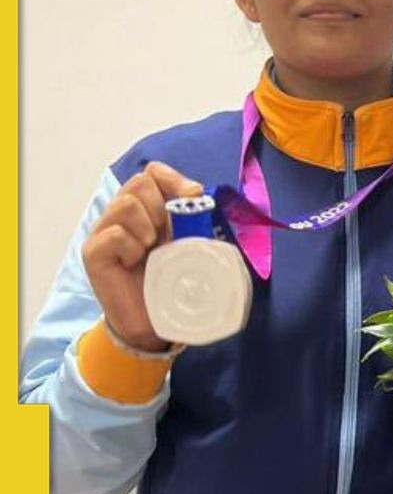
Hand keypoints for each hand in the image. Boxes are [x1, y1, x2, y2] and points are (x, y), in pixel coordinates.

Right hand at [80, 161, 203, 351]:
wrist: (154, 321)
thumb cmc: (171, 280)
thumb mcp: (188, 242)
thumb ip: (190, 217)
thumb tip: (197, 193)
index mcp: (146, 207)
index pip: (152, 172)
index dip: (172, 179)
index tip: (192, 196)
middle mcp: (122, 214)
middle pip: (139, 183)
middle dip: (161, 206)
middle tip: (166, 235)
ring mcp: (104, 231)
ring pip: (126, 204)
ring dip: (147, 227)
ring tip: (150, 250)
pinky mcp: (93, 252)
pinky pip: (114, 234)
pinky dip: (130, 247)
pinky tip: (134, 262)